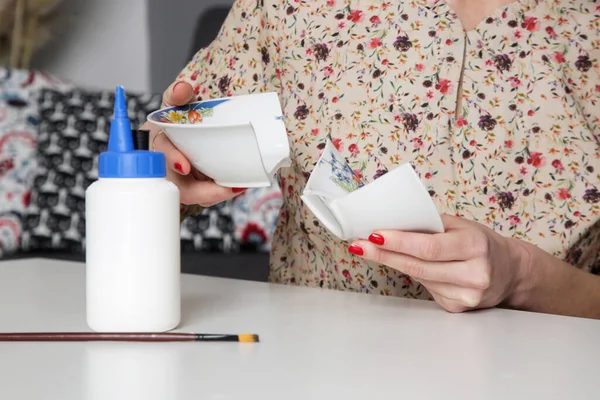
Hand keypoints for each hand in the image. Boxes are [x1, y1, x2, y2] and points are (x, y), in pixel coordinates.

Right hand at [140, 81, 245, 205]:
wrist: (178, 134)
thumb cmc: (175, 123)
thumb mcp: (174, 106)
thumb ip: (177, 96)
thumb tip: (181, 88)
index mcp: (158, 145)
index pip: (161, 152)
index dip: (171, 160)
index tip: (183, 166)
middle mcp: (167, 168)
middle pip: (179, 186)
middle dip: (202, 191)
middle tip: (226, 188)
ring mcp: (181, 182)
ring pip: (195, 195)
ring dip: (216, 194)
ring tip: (239, 186)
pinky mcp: (195, 188)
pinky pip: (206, 195)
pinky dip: (221, 192)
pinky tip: (239, 185)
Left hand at [348, 215, 529, 312]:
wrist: (511, 271)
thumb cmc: (480, 242)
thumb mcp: (462, 226)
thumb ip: (430, 225)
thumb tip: (392, 222)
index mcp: (475, 246)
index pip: (429, 247)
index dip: (399, 242)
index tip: (374, 235)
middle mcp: (474, 273)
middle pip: (418, 266)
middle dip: (384, 254)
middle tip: (358, 245)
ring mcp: (467, 295)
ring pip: (419, 278)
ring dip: (392, 262)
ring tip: (370, 250)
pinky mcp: (458, 308)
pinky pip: (427, 289)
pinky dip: (415, 275)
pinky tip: (409, 264)